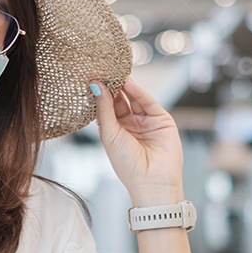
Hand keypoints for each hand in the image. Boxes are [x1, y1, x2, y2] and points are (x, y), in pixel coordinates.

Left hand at [91, 77, 183, 205]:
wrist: (152, 182)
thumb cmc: (127, 165)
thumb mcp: (110, 134)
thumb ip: (104, 109)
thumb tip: (95, 85)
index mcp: (114, 131)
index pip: (105, 107)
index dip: (99, 93)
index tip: (90, 77)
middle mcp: (129, 125)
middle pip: (119, 100)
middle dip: (112, 86)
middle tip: (102, 70)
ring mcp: (145, 122)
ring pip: (133, 98)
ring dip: (124, 86)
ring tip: (114, 72)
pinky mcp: (161, 119)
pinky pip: (148, 102)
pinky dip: (139, 92)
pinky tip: (128, 83)